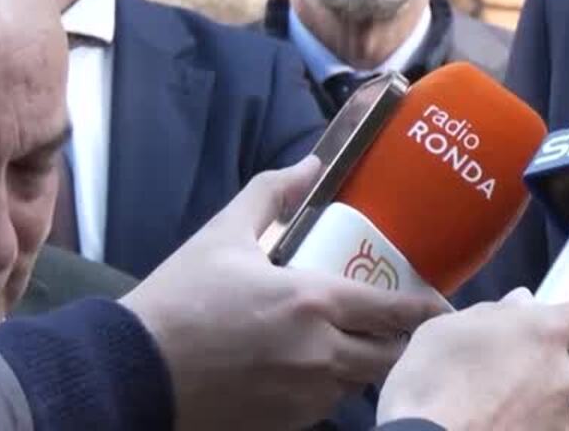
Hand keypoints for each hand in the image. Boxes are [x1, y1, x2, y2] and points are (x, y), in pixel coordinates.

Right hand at [120, 157, 447, 430]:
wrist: (126, 374)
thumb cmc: (177, 301)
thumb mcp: (222, 235)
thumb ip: (272, 194)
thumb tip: (311, 165)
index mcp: (313, 303)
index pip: (398, 312)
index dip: (427, 310)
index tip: (441, 305)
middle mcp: (320, 355)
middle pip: (390, 356)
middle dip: (400, 341)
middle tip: (398, 324)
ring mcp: (303, 397)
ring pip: (359, 384)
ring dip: (362, 365)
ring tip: (353, 343)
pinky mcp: (282, 425)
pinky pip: (325, 407)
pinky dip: (328, 390)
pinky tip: (310, 369)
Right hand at [377, 289, 568, 429]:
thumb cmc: (432, 384)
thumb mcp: (449, 328)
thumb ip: (496, 312)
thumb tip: (522, 304)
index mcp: (546, 333)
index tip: (543, 329)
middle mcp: (564, 375)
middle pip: (565, 363)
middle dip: (540, 367)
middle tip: (497, 377)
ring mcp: (561, 418)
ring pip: (553, 402)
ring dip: (531, 403)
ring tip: (486, 411)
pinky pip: (542, 430)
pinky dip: (523, 430)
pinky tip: (489, 429)